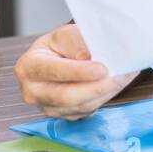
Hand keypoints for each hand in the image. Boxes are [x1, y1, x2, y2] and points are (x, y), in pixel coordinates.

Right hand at [13, 23, 137, 119]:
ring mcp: (47, 108)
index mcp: (28, 66)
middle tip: (119, 76)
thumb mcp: (64, 35)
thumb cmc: (59, 45)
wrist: (57, 59)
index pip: (54, 70)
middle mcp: (33, 91)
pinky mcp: (63, 116)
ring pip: (81, 106)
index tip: (102, 68)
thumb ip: (76, 43)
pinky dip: (105, 97)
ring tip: (124, 76)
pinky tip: (117, 84)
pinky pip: (87, 111)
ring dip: (106, 92)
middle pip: (67, 96)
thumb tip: (88, 58)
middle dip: (97, 87)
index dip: (78, 71)